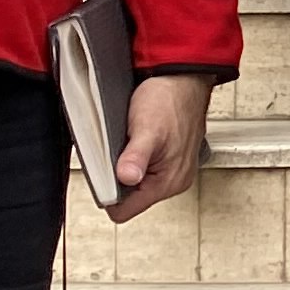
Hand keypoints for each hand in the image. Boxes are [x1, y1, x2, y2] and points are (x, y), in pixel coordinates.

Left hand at [108, 72, 212, 221]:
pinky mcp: (170, 160)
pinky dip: (134, 158)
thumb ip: (136, 156)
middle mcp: (174, 181)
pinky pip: (143, 170)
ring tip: (128, 143)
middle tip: (118, 152)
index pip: (125, 210)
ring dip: (124, 167)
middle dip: (116, 178)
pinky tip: (136, 140)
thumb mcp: (147, 127)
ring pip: (134, 184)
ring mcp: (173, 171)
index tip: (105, 171)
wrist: (183, 79)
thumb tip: (126, 178)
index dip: (108, 194)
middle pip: (129, 199)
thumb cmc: (170, 99)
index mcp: (169, 182)